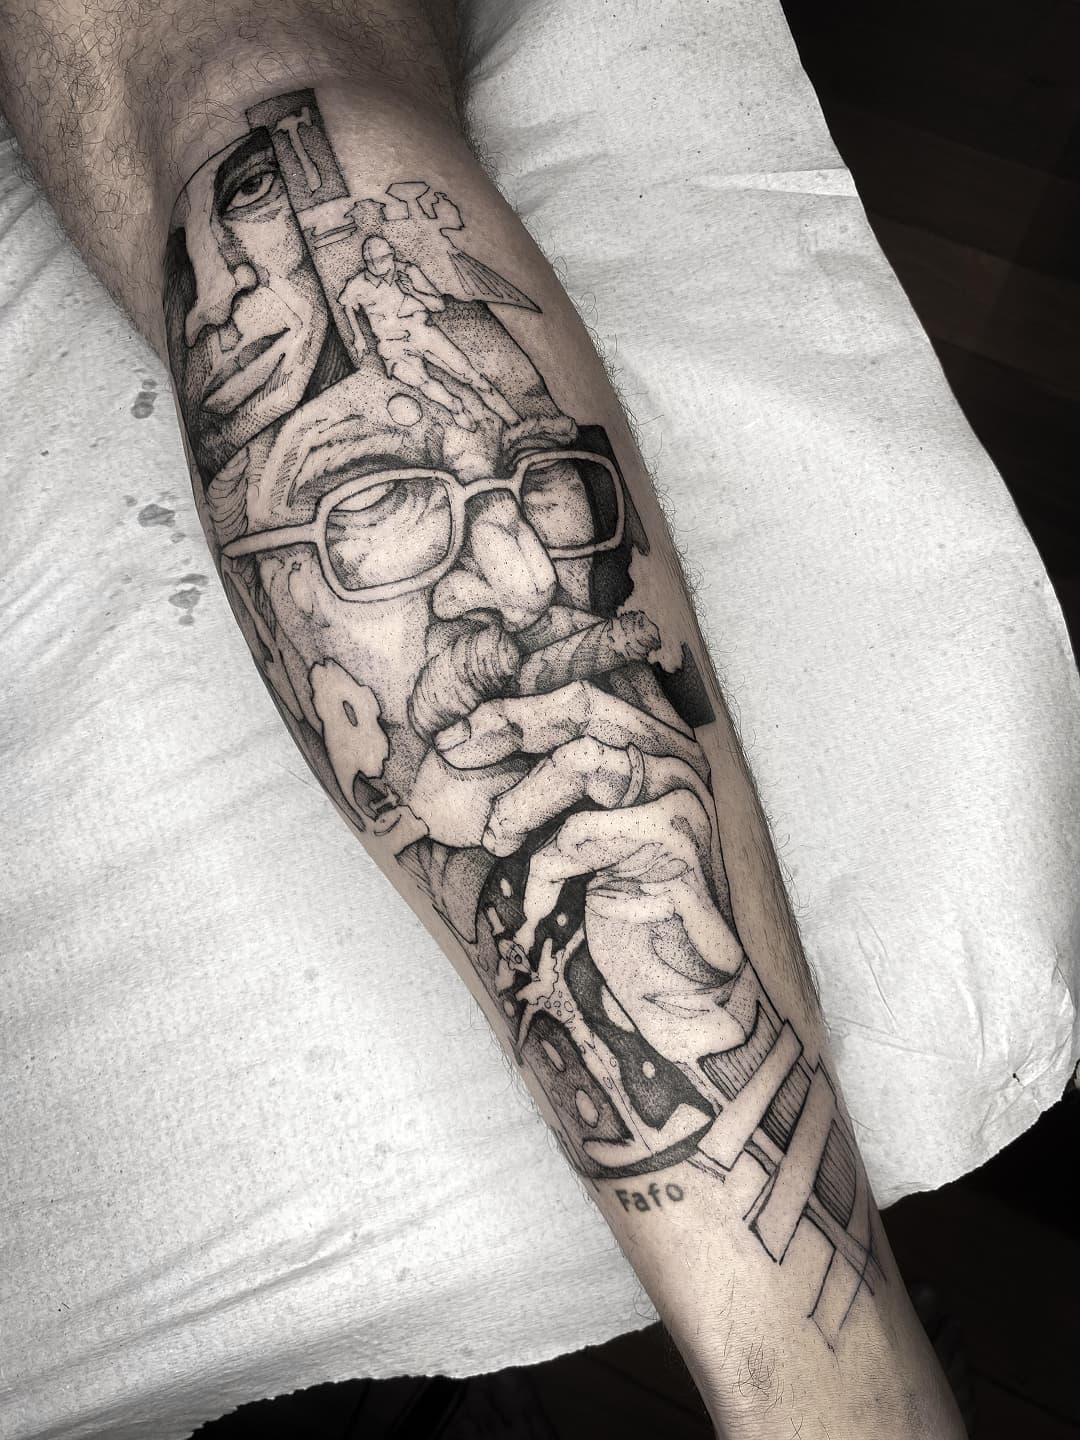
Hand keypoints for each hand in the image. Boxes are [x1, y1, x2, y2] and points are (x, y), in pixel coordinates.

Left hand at [435, 680, 747, 1068]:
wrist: (676, 980)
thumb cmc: (616, 892)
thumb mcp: (577, 815)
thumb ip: (549, 762)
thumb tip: (465, 727)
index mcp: (652, 732)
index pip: (592, 672)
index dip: (524, 674)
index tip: (458, 711)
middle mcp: (675, 752)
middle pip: (583, 701)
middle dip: (506, 720)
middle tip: (450, 748)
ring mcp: (681, 794)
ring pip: (582, 761)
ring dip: (521, 801)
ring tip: (496, 836)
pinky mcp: (674, 844)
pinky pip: (583, 835)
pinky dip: (545, 866)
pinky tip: (537, 899)